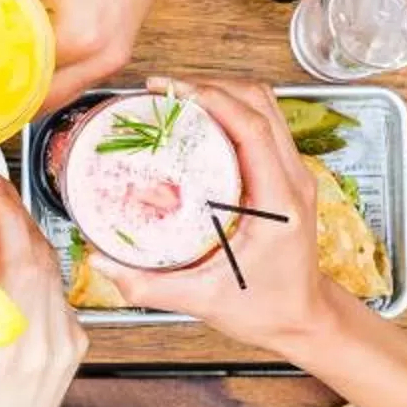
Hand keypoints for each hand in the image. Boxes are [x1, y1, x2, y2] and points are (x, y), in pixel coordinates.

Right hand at [0, 163, 86, 406]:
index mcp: (5, 339)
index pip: (19, 250)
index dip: (3, 203)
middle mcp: (45, 336)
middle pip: (39, 247)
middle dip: (10, 206)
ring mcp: (66, 341)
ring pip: (53, 266)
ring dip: (24, 232)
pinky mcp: (73, 345)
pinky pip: (57, 288)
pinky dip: (34, 262)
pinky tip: (9, 250)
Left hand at [13, 0, 181, 109]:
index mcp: (80, 36)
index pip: (22, 80)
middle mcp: (103, 57)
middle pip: (43, 99)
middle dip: (7, 92)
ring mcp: (117, 55)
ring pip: (62, 91)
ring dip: (30, 83)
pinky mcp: (121, 45)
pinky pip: (79, 74)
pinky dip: (52, 70)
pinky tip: (28, 47)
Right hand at [90, 78, 334, 354]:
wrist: (304, 319)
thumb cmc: (267, 309)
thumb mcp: (203, 300)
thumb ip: (149, 284)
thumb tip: (103, 262)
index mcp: (278, 202)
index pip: (252, 128)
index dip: (213, 98)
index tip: (173, 90)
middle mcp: (292, 180)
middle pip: (260, 104)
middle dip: (212, 86)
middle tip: (166, 92)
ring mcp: (294, 174)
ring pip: (266, 108)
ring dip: (224, 94)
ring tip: (180, 99)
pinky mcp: (288, 177)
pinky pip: (263, 127)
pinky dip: (232, 113)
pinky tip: (200, 124)